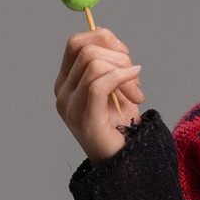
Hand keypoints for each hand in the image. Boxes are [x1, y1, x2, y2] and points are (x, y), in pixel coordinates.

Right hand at [55, 25, 144, 163]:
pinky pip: (100, 84)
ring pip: (94, 64)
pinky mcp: (85, 119)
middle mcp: (62, 93)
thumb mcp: (116, 86)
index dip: (103, 38)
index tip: (125, 52)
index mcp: (66, 82)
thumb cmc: (121, 124)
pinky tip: (137, 91)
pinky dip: (123, 79)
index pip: (75, 43)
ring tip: (137, 93)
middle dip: (118, 57)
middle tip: (136, 76)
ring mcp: (70, 107)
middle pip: (86, 50)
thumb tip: (112, 40)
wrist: (125, 160)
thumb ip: (110, 63)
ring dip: (124, 72)